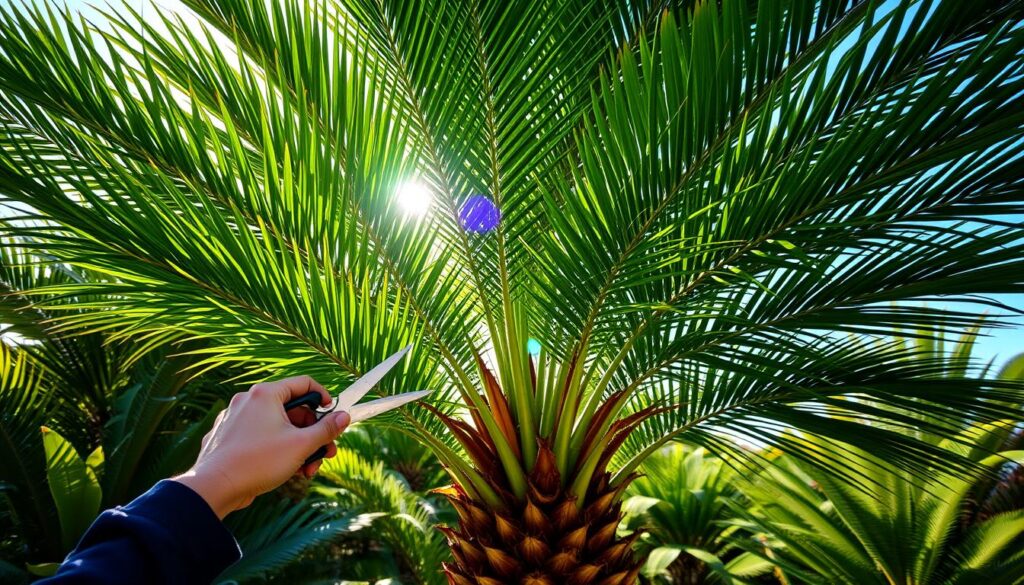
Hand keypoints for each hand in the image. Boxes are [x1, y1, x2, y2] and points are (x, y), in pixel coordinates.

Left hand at [173, 376, 349, 518]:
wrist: (214, 487)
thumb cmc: (258, 462)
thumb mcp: (301, 445)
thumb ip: (326, 429)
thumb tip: (345, 417)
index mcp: (265, 394)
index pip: (303, 383)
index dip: (324, 398)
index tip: (334, 415)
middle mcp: (248, 401)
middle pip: (291, 409)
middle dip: (312, 433)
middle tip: (325, 452)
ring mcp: (235, 419)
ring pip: (276, 426)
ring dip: (297, 445)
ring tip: (307, 469)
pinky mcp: (228, 438)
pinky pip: (260, 437)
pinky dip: (277, 450)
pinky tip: (286, 470)